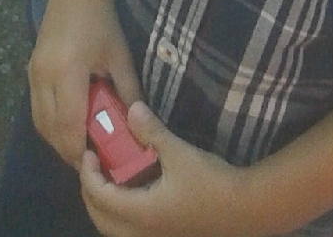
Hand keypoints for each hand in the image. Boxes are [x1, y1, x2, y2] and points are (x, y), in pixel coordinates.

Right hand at [30, 0, 142, 168]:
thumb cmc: (101, 22)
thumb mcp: (120, 56)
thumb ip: (129, 91)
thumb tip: (139, 125)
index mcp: (68, 70)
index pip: (69, 123)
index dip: (79, 149)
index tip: (96, 164)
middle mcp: (44, 75)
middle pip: (50, 129)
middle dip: (69, 151)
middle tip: (91, 162)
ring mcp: (33, 73)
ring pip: (40, 122)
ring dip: (57, 141)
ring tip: (81, 148)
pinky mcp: (29, 71)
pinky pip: (36, 109)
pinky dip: (50, 126)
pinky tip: (68, 127)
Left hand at [79, 104, 245, 235]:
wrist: (245, 209)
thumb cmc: (210, 182)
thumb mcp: (179, 152)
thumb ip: (151, 132)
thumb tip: (131, 109)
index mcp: (141, 213)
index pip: (99, 197)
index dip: (88, 174)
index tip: (88, 152)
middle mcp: (142, 232)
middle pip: (100, 220)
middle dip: (90, 193)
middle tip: (94, 166)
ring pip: (115, 229)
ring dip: (105, 206)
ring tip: (110, 178)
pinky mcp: (166, 236)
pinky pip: (131, 230)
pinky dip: (122, 213)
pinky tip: (134, 191)